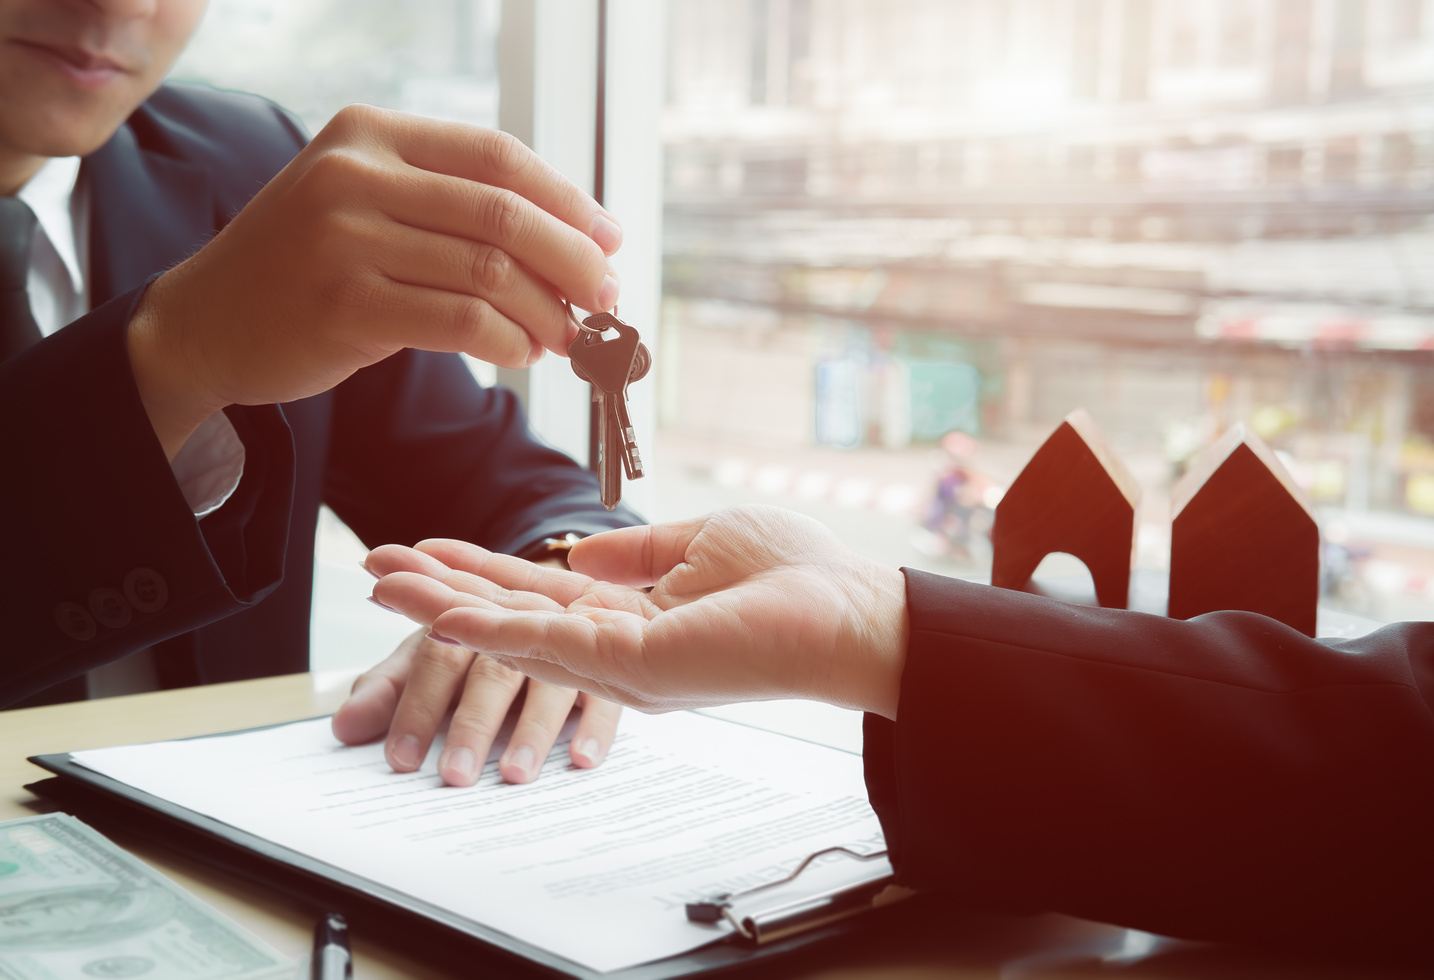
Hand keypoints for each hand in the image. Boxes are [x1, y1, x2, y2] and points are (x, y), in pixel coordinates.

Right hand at [126, 104, 621, 457]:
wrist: (206, 321)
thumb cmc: (309, 266)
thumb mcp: (367, 204)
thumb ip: (452, 207)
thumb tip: (577, 240)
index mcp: (370, 134)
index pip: (498, 156)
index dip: (567, 200)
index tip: (609, 238)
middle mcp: (355, 176)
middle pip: (505, 214)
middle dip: (574, 260)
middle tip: (607, 296)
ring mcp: (344, 240)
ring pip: (490, 273)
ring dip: (548, 312)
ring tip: (567, 336)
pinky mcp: (344, 306)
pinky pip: (461, 321)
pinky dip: (509, 342)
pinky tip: (523, 354)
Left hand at [331, 625, 621, 785]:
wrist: (548, 591)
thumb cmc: (477, 640)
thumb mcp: (428, 656)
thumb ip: (389, 690)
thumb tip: (344, 729)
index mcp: (464, 622)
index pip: (436, 660)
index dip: (417, 708)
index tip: (401, 758)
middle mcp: (515, 630)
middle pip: (492, 674)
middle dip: (472, 723)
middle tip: (456, 773)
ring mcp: (563, 646)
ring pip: (548, 686)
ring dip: (531, 730)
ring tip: (514, 772)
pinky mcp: (601, 668)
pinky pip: (604, 696)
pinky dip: (595, 727)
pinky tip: (582, 758)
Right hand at [363, 506, 908, 718]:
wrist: (849, 610)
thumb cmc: (793, 577)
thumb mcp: (699, 542)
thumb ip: (636, 553)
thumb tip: (585, 549)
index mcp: (630, 615)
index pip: (535, 593)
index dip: (477, 570)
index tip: (421, 549)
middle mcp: (614, 647)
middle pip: (508, 615)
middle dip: (439, 590)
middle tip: (374, 566)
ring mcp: (619, 663)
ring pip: (511, 632)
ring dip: (443, 605)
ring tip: (382, 579)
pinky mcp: (633, 666)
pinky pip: (546, 642)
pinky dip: (487, 626)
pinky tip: (439, 609)